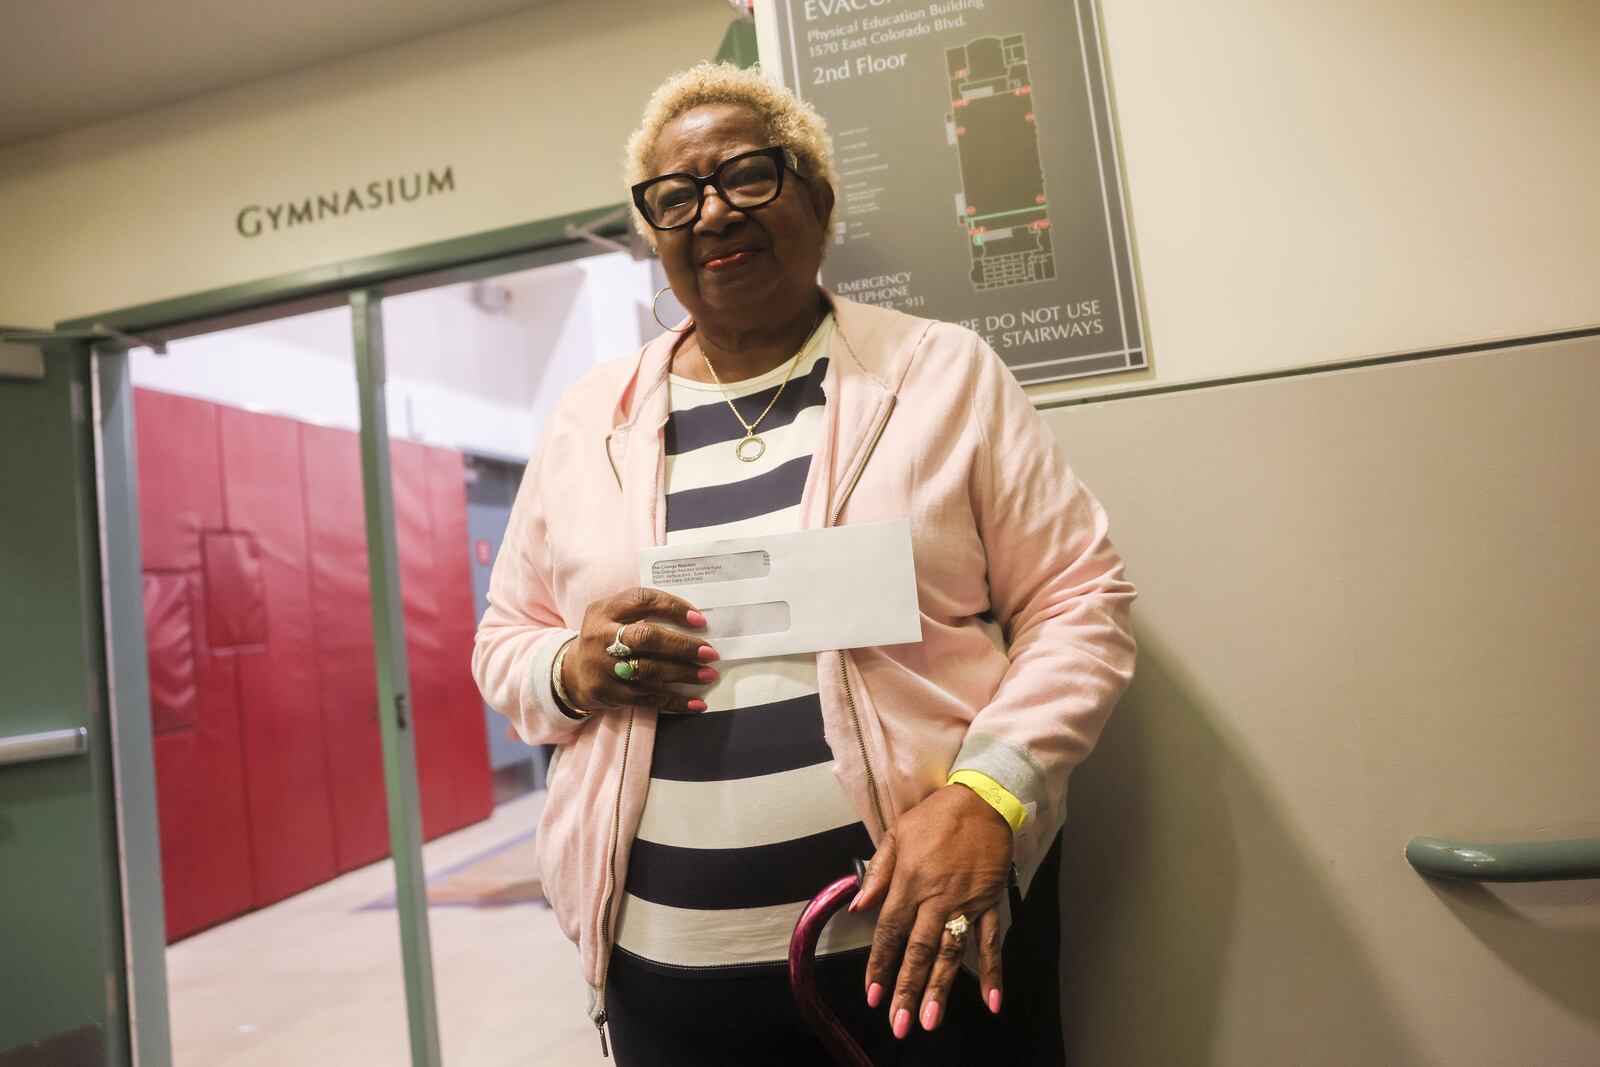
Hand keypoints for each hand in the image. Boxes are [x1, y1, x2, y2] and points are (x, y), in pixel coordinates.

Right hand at [560, 588, 718, 715]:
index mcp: (605, 611)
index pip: (642, 600)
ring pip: (650, 670)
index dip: (672, 607)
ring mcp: (605, 667)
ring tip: (709, 675)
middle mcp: (602, 637)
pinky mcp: (612, 693)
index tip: (699, 619)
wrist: (573, 673)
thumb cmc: (606, 637)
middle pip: (646, 638)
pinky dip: (675, 702)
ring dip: (683, 674)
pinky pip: (649, 698)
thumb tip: (693, 620)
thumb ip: (642, 611)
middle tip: (709, 653)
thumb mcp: (612, 615)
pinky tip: (697, 704)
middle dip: (682, 646)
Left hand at [850, 784, 1012, 1037]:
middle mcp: (935, 898)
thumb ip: (879, 872)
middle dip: (907, 989)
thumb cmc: (936, 815)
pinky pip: (991, 941)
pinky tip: (990, 1001)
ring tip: (931, 1019)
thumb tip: (859, 905)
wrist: (982, 798)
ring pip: (950, 953)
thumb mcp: (897, 833)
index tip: (873, 994)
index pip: (889, 932)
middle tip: (900, 1023)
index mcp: (909, 882)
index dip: (880, 965)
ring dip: (941, 988)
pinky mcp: (990, 902)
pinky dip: (992, 972)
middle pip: (918, 951)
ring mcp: (965, 903)